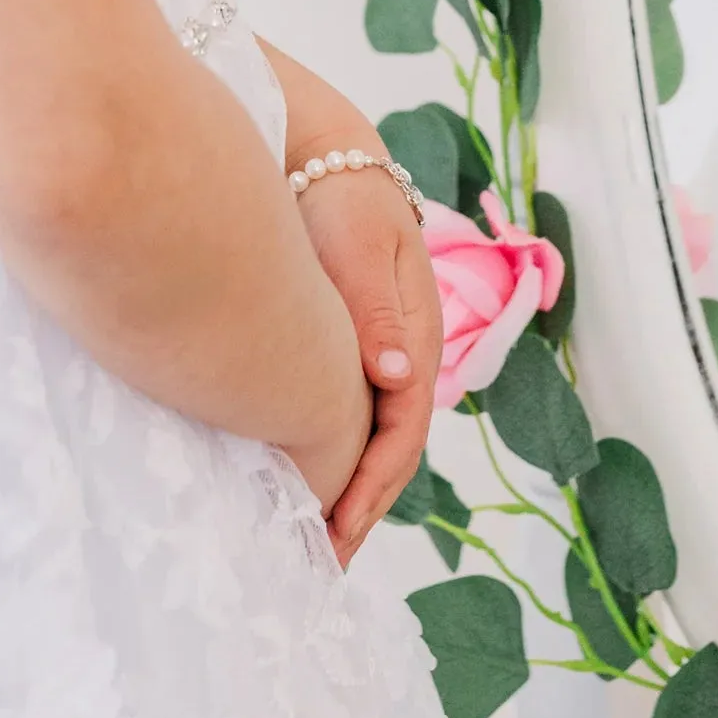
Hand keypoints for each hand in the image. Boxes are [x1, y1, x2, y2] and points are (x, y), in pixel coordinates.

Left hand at [292, 156, 444, 564]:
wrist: (324, 156)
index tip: (340, 529)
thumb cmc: (342, 197)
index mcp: (415, 335)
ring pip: (371, 437)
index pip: (403, 429)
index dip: (374, 485)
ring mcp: (378, 353)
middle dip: (362, 507)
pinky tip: (303, 480)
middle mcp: (401, 352)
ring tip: (315, 541)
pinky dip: (333, 457)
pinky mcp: (349, 347)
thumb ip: (378, 309)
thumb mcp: (364, 246)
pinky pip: (349, 416)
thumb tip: (395, 379)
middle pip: (392, 447)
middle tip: (323, 561)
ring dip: (349, 490)